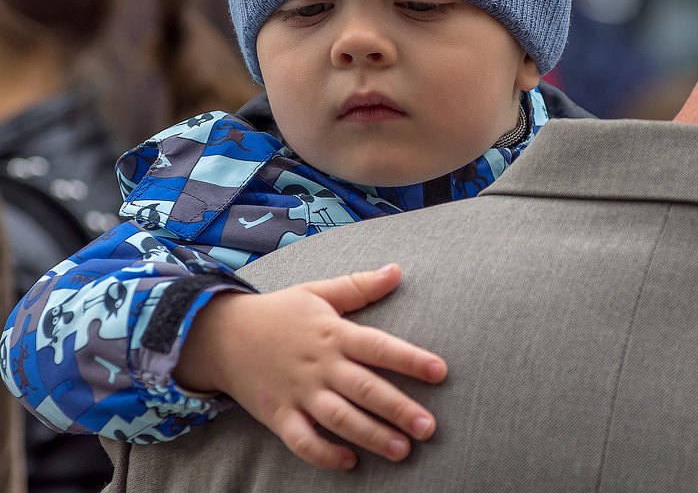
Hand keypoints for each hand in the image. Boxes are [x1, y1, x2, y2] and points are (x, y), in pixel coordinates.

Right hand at [175, 263, 446, 469]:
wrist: (222, 334)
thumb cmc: (280, 311)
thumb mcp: (319, 291)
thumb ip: (360, 285)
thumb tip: (398, 269)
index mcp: (333, 333)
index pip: (378, 346)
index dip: (410, 359)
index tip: (440, 371)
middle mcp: (320, 364)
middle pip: (364, 388)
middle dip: (398, 409)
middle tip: (429, 427)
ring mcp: (298, 392)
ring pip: (339, 418)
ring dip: (370, 435)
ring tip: (402, 450)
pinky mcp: (278, 414)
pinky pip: (302, 440)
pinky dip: (323, 454)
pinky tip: (349, 463)